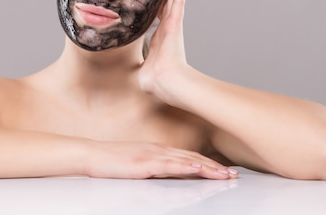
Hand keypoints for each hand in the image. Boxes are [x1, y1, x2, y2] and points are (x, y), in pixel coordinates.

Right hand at [84, 139, 237, 179]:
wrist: (91, 154)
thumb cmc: (111, 160)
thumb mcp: (137, 162)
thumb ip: (153, 166)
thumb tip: (168, 175)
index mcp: (158, 150)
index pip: (189, 157)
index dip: (209, 163)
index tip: (225, 170)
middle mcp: (159, 150)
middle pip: (193, 158)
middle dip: (215, 167)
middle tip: (234, 175)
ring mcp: (152, 155)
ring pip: (186, 162)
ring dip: (208, 168)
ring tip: (225, 176)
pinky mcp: (144, 163)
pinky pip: (170, 166)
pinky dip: (187, 168)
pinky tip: (199, 170)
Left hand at [138, 0, 190, 103]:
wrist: (166, 82)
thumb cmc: (155, 80)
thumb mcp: (143, 69)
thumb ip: (139, 67)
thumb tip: (133, 74)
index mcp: (161, 36)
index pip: (161, 12)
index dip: (162, 0)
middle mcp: (169, 26)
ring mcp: (174, 22)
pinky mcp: (175, 20)